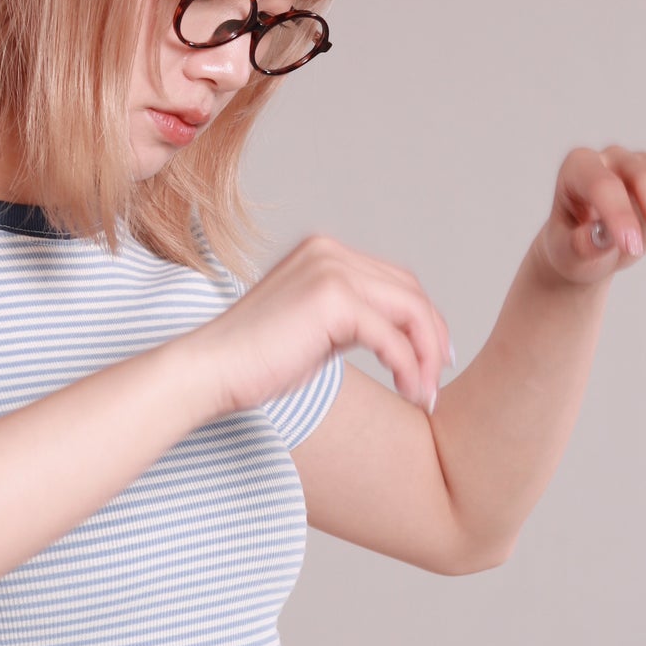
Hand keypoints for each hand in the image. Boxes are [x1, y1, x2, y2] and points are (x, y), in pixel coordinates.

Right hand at [191, 233, 452, 417]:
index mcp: (324, 252)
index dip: (423, 320)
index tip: (434, 358)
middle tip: (436, 378)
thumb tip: (399, 336)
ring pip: (411, 311)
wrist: (209, 371)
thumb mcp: (315, 330)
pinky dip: (408, 368)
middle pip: (410, 290)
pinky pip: (391, 337)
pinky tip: (410, 393)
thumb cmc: (254, 361)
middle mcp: (330, 251)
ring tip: (425, 394)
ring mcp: (331, 270)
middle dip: (432, 337)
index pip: (395, 280)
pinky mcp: (332, 299)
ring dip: (425, 357)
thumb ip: (353, 321)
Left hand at [531, 144, 645, 286]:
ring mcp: (645, 163)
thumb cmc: (574, 248)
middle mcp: (614, 158)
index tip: (633, 248)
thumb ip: (582, 245)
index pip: (603, 184)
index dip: (620, 214)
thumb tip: (602, 236)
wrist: (588, 249)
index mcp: (579, 168)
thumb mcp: (568, 253)